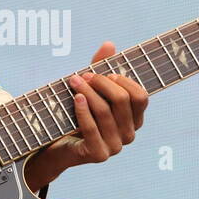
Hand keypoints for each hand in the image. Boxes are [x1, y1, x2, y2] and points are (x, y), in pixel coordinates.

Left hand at [27, 41, 147, 186]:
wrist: (58, 145)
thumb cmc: (79, 114)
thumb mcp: (91, 89)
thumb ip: (101, 68)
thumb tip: (109, 44)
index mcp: (134, 119)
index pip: (140, 97)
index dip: (124, 81)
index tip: (105, 72)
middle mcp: (129, 134)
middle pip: (122, 101)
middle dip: (102, 83)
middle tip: (84, 75)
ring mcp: (115, 147)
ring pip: (105, 112)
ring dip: (88, 92)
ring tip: (73, 80)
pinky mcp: (98, 155)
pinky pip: (91, 128)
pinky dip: (83, 111)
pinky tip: (76, 98)